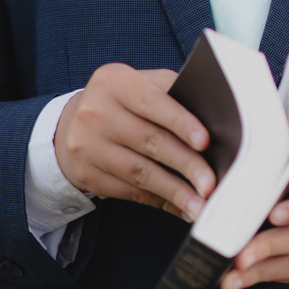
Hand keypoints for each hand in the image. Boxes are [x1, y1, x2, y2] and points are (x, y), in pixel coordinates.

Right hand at [54, 64, 213, 219]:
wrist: (73, 124)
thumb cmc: (124, 103)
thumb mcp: (141, 86)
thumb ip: (172, 95)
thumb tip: (215, 124)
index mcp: (113, 82)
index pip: (152, 102)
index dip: (181, 122)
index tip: (206, 143)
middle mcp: (94, 112)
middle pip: (149, 141)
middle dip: (186, 164)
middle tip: (212, 183)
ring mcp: (86, 146)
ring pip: (139, 172)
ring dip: (175, 191)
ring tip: (202, 204)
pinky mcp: (86, 175)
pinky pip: (129, 192)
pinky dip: (160, 201)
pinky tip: (182, 207)